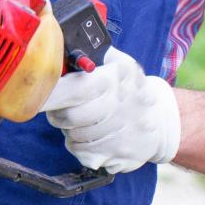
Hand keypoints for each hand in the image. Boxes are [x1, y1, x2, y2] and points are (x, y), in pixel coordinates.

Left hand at [41, 47, 180, 173]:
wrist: (162, 120)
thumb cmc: (130, 90)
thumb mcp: (120, 64)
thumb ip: (93, 55)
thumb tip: (61, 47)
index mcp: (116, 80)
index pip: (76, 90)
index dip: (54, 95)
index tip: (42, 95)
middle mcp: (121, 108)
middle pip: (70, 117)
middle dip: (58, 114)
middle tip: (59, 111)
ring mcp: (123, 136)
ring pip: (74, 137)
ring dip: (70, 130)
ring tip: (81, 122)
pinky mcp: (122, 157)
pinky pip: (84, 153)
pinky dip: (79, 146)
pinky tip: (90, 137)